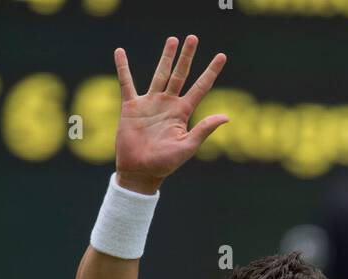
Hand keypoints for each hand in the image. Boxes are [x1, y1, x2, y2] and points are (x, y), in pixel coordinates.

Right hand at [114, 35, 227, 192]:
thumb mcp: (187, 147)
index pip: (201, 87)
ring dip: (166, 57)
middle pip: (180, 74)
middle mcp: (168, 104)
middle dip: (187, 57)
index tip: (221, 56)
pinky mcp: (132, 106)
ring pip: (160, 74)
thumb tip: (227, 117)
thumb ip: (204, 130)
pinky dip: (123, 68)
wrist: (140, 172)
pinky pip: (126, 83)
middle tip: (193, 38)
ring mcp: (150, 103)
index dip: (211, 72)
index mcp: (182, 113)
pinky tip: (120, 52)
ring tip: (172, 40)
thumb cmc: (165, 164)